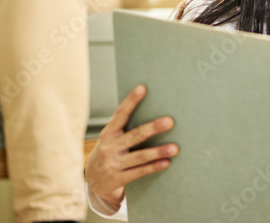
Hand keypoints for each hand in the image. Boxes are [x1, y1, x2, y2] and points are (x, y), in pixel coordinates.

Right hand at [85, 85, 177, 214]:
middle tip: (170, 121)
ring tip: (175, 148)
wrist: (93, 180)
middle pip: (134, 135)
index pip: (120, 114)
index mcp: (108, 133)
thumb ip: (125, 126)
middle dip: (152, 128)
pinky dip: (153, 167)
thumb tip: (151, 107)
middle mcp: (110, 147)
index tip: (142, 88)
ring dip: (158, 152)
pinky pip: (139, 172)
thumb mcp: (111, 138)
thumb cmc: (109, 151)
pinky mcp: (119, 179)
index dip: (131, 101)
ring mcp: (114, 164)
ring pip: (139, 157)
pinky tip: (167, 163)